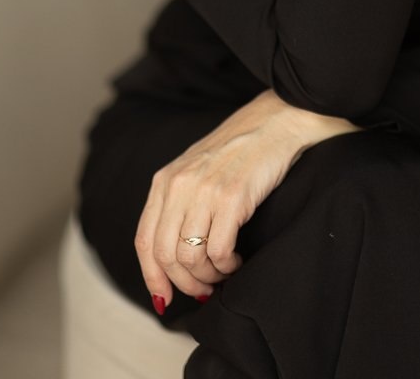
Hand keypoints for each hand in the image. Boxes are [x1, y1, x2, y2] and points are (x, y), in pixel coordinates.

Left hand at [135, 90, 359, 310]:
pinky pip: (220, 251)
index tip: (165, 298)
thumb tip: (170, 261)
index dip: (152, 277)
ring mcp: (205, 191)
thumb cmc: (237, 151)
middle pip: (165, 255)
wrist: (274, 122)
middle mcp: (179, 185)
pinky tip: (237, 259)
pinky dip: (227, 266)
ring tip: (224, 270)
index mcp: (164, 180)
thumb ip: (177, 205)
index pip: (144, 241)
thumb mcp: (194, 171)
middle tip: (204, 290)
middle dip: (184, 283)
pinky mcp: (233, 197)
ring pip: (191, 258)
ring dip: (209, 276)